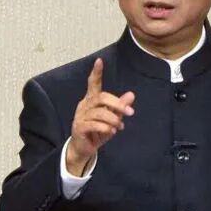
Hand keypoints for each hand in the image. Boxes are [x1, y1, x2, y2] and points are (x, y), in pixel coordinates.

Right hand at [67, 57, 134, 175]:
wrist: (84, 150)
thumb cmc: (97, 132)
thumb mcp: (112, 119)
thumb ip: (120, 107)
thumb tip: (131, 95)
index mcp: (91, 100)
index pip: (92, 83)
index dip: (96, 73)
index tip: (99, 61)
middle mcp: (84, 106)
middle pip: (101, 97)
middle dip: (117, 104)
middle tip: (130, 112)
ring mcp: (80, 117)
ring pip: (99, 112)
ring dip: (113, 119)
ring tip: (120, 126)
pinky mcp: (79, 128)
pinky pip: (93, 124)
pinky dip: (105, 128)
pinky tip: (111, 132)